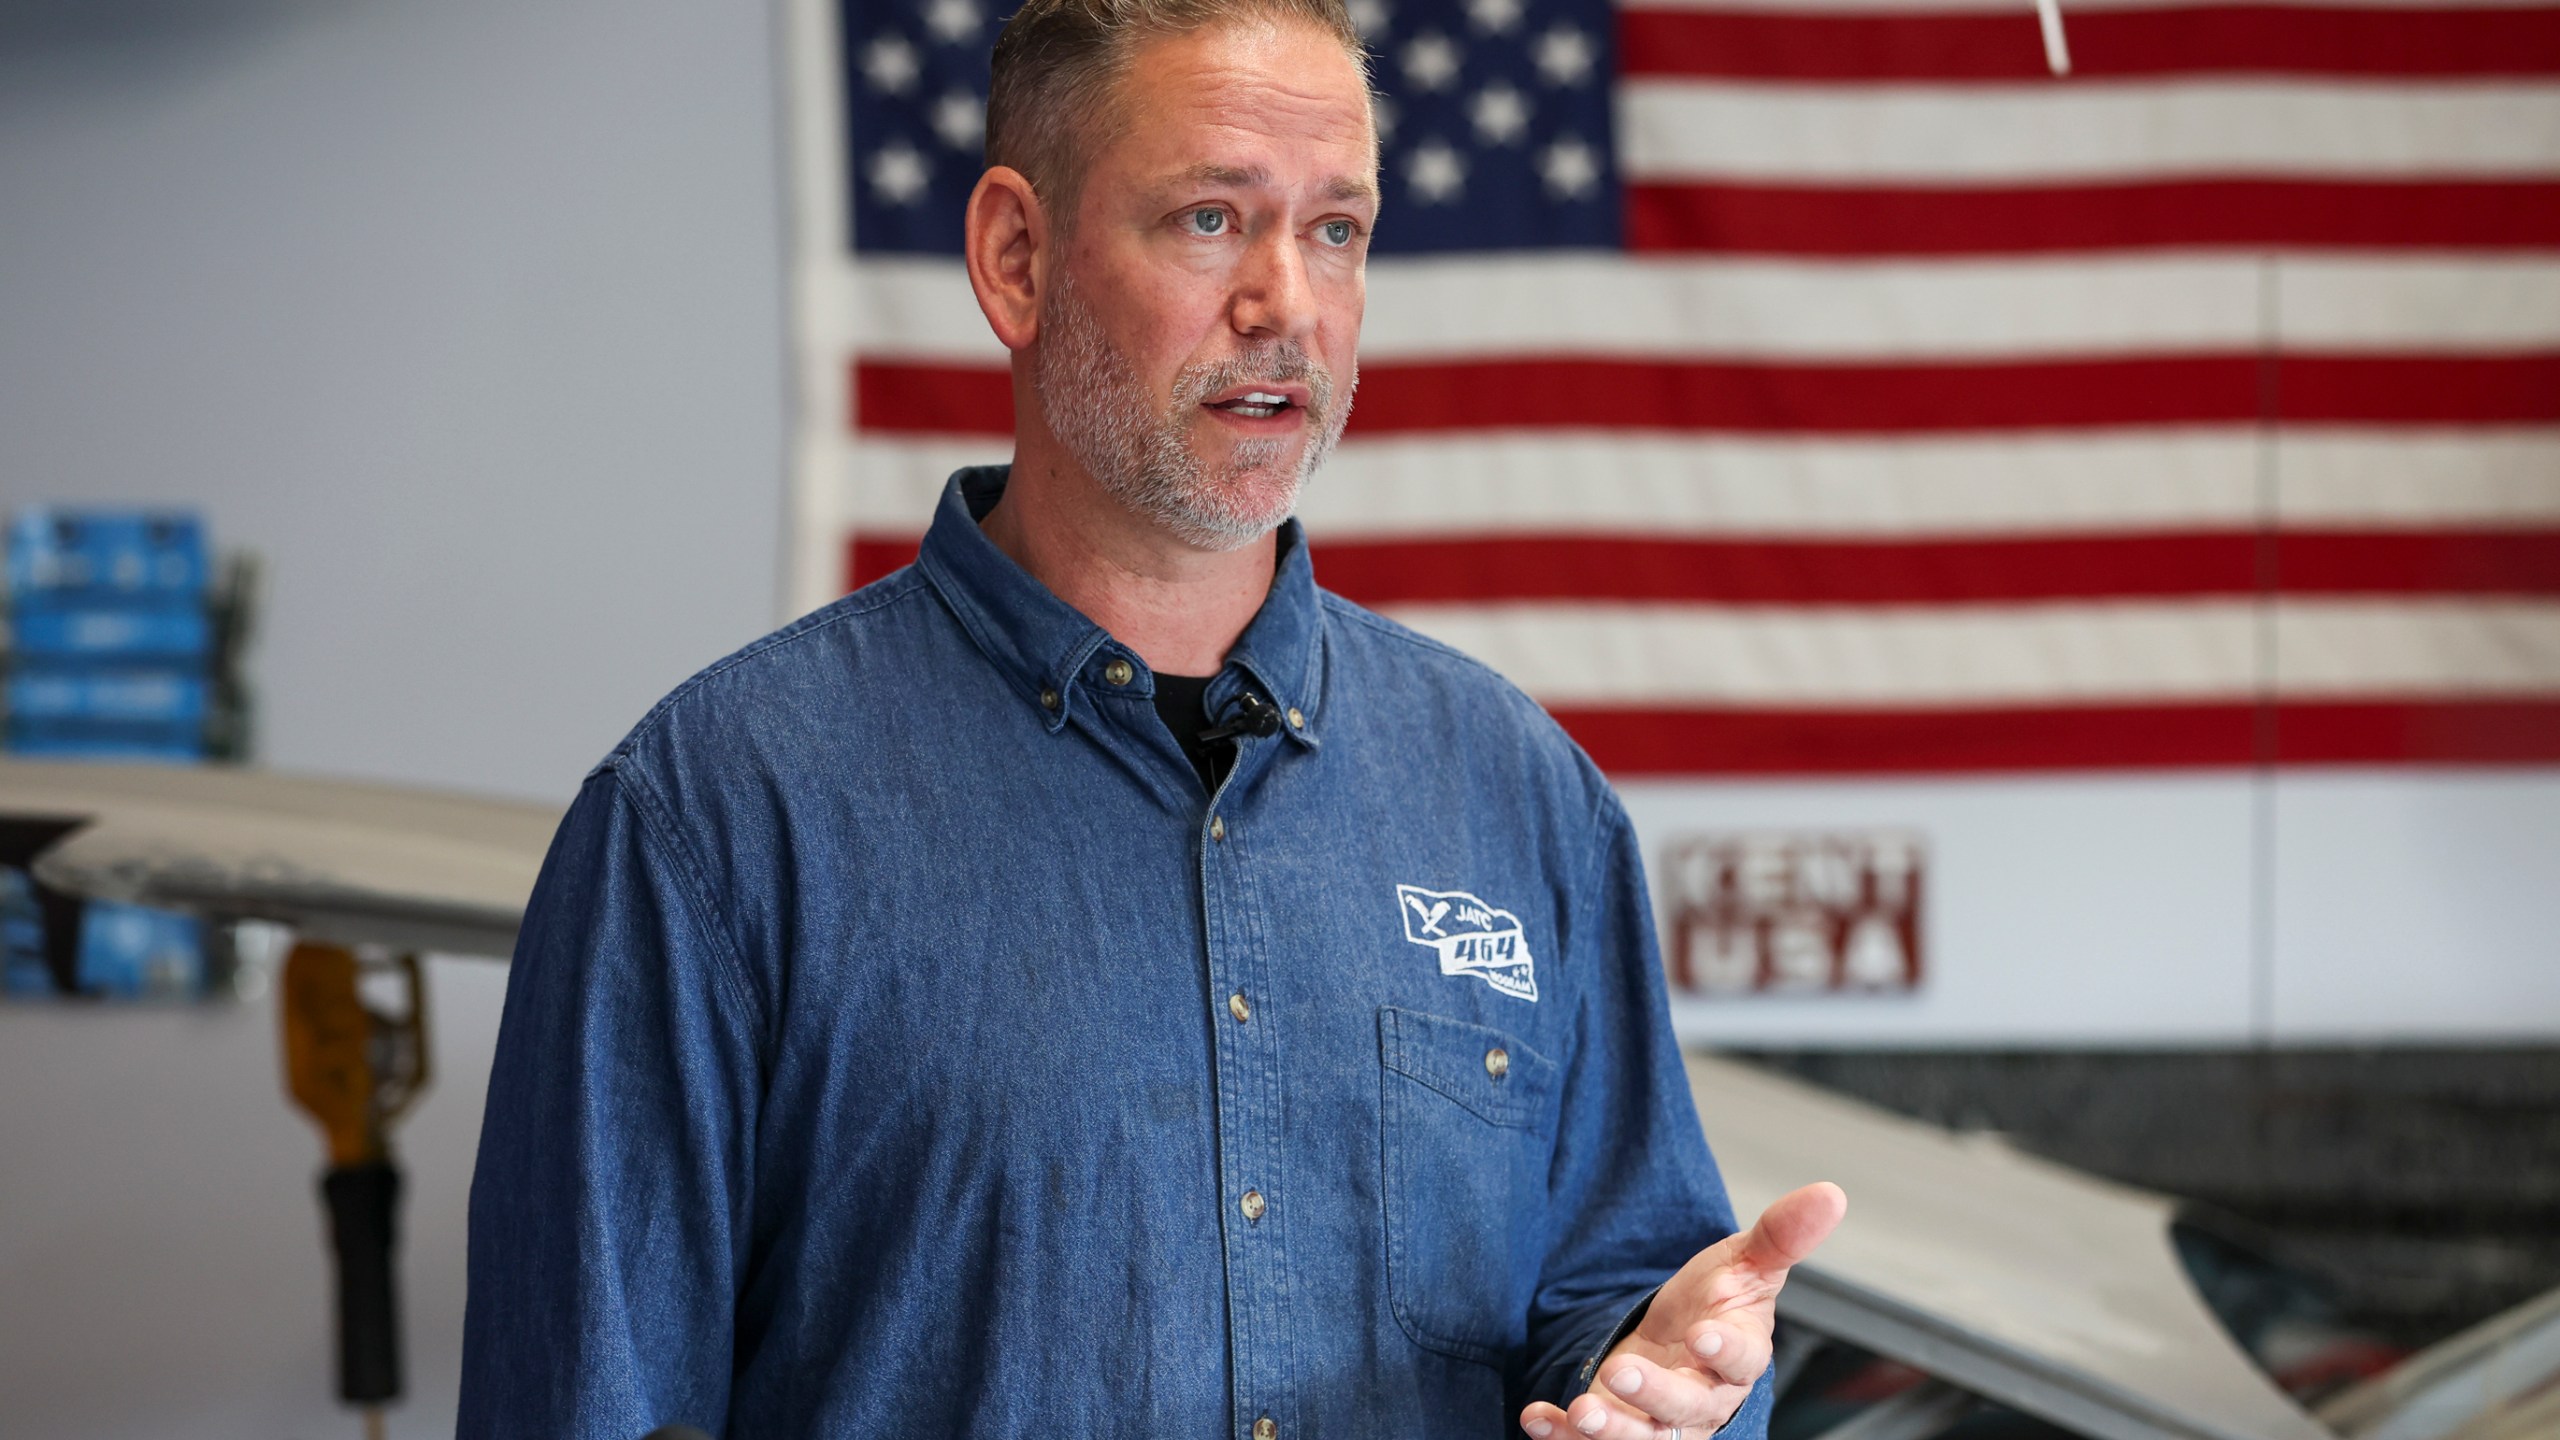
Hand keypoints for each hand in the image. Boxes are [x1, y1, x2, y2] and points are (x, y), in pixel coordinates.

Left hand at [1518, 1181, 1846, 1439]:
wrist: (1676, 1343)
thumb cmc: (1715, 1305)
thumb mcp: (1745, 1263)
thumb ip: (1782, 1235)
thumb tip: (1830, 1192)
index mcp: (1738, 1357)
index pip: (1741, 1360)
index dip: (1725, 1350)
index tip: (1704, 1335)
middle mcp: (1702, 1400)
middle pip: (1687, 1409)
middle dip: (1656, 1395)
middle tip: (1624, 1371)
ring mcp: (1659, 1422)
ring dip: (1611, 1432)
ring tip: (1582, 1414)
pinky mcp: (1618, 1428)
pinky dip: (1560, 1434)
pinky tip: (1538, 1417)